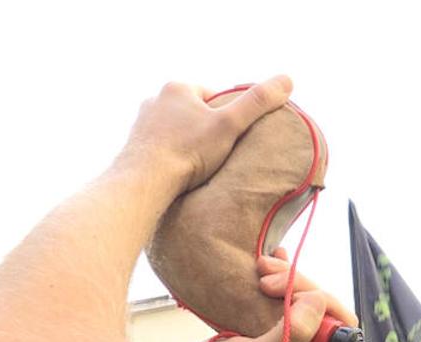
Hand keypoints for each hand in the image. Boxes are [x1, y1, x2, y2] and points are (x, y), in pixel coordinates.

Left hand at [117, 75, 292, 191]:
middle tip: (217, 154)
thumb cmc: (187, 152)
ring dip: (187, 145)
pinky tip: (178, 173)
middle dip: (206, 131)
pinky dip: (171, 158)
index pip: (213, 97)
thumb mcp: (230, 125)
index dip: (227, 117)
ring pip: (175, 131)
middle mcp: (155, 100)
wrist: (143, 181)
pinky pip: (160, 149)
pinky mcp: (134, 147)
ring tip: (198, 166)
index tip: (232, 138)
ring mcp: (141, 124)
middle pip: (193, 114)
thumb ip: (257, 103)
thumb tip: (287, 80)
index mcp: (177, 88)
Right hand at [187, 248, 358, 341]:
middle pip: (320, 304)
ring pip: (304, 293)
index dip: (318, 299)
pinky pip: (287, 291)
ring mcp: (293, 335)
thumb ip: (293, 334)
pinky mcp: (274, 322)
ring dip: (285, 275)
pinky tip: (272, 258)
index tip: (284, 290)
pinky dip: (281, 272)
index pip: (338, 323)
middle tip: (264, 277)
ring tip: (259, 266)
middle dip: (295, 283)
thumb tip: (318, 300)